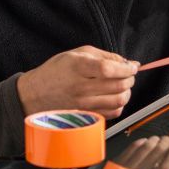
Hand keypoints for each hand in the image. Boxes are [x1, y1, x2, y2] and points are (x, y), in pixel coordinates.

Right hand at [16, 45, 138, 118]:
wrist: (35, 94)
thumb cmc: (56, 71)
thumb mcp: (77, 53)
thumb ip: (104, 56)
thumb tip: (126, 62)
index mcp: (77, 67)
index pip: (109, 69)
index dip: (126, 68)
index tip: (132, 66)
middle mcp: (80, 87)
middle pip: (117, 86)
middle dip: (129, 79)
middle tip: (128, 75)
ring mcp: (83, 104)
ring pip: (118, 101)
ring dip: (126, 92)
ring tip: (123, 86)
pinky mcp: (85, 115)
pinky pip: (111, 113)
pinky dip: (119, 105)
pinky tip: (114, 98)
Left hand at [116, 135, 168, 168]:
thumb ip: (159, 165)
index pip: (166, 167)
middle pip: (157, 153)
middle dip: (165, 142)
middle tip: (167, 138)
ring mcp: (128, 165)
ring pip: (145, 147)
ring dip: (154, 139)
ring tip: (156, 138)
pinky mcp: (120, 158)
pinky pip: (134, 145)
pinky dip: (141, 141)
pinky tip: (144, 141)